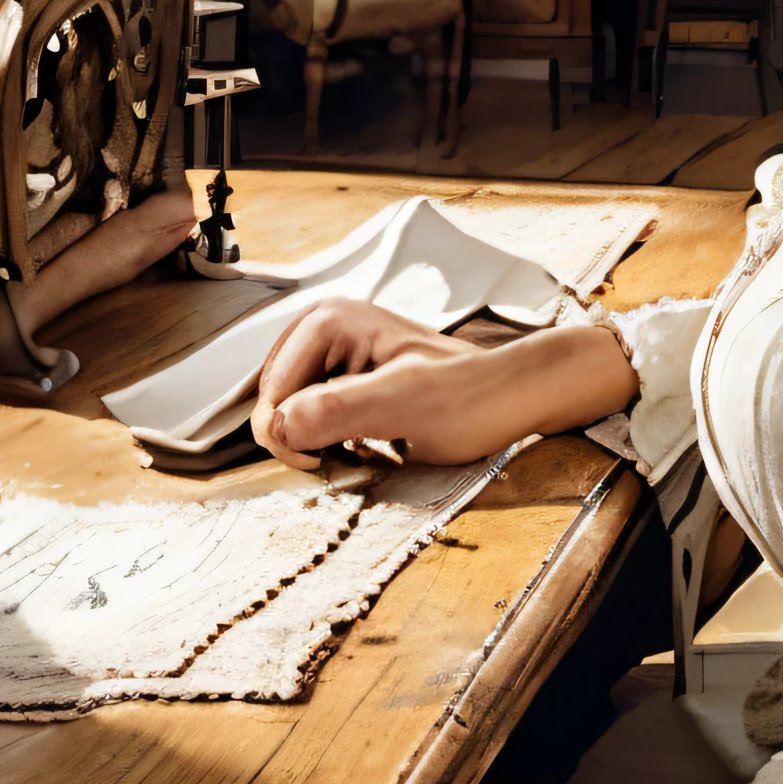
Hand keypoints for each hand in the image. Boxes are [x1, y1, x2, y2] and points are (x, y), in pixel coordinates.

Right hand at [249, 299, 644, 469]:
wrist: (512, 397)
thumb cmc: (471, 398)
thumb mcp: (405, 405)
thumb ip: (340, 409)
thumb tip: (278, 424)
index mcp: (330, 321)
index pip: (270, 396)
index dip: (287, 439)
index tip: (323, 462)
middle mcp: (325, 328)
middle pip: (273, 402)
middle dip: (299, 438)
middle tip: (344, 456)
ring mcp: (334, 352)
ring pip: (288, 413)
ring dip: (312, 441)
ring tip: (358, 447)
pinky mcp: (345, 376)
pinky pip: (310, 415)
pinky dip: (325, 439)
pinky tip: (358, 444)